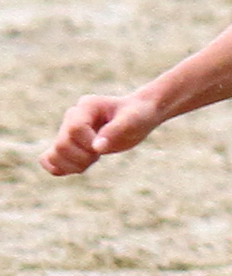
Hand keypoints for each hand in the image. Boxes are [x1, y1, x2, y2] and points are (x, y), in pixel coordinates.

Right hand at [40, 92, 161, 175]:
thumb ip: (115, 131)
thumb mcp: (133, 120)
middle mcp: (72, 117)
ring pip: (54, 154)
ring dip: (73, 165)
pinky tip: (80, 167)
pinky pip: (50, 159)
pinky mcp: (69, 144)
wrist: (138, 115)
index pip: (75, 129)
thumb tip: (97, 147)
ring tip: (92, 159)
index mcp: (87, 106)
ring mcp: (68, 131)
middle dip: (82, 156)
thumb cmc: (137, 115)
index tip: (104, 145)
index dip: (88, 143)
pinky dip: (61, 169)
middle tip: (99, 153)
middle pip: (61, 144)